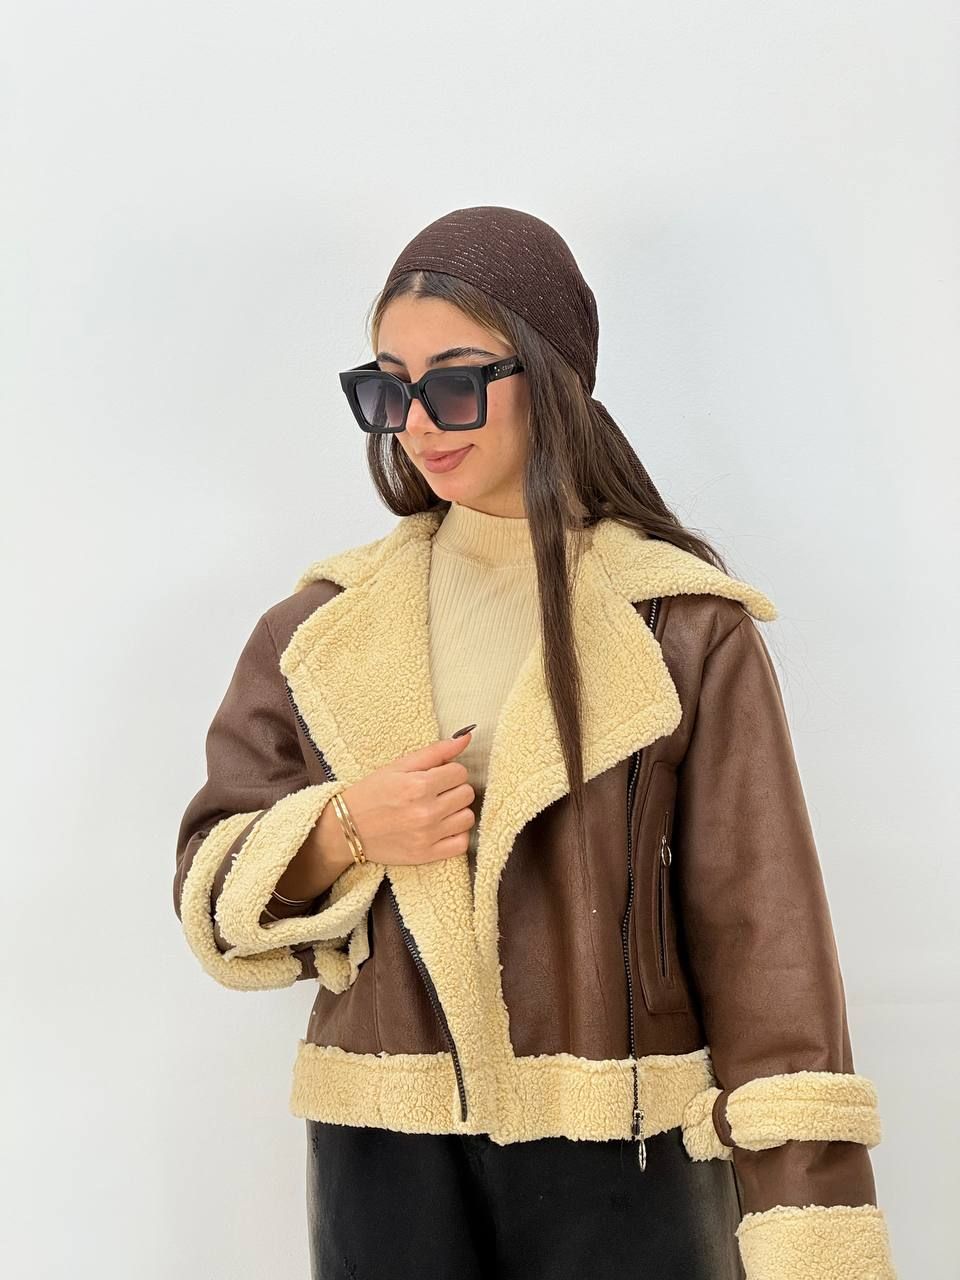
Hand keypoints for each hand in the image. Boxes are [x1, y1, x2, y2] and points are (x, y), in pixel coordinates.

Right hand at [337, 727, 476, 866]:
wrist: (347, 828)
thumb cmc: (372, 793)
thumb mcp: (399, 766)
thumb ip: (435, 751)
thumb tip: (466, 738)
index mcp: (419, 785)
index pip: (461, 772)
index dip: (449, 771)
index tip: (436, 776)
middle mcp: (426, 811)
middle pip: (467, 794)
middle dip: (454, 789)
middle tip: (435, 792)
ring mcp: (428, 835)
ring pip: (468, 818)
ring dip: (457, 812)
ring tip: (439, 810)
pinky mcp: (427, 855)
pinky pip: (462, 844)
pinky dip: (457, 835)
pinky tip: (443, 828)